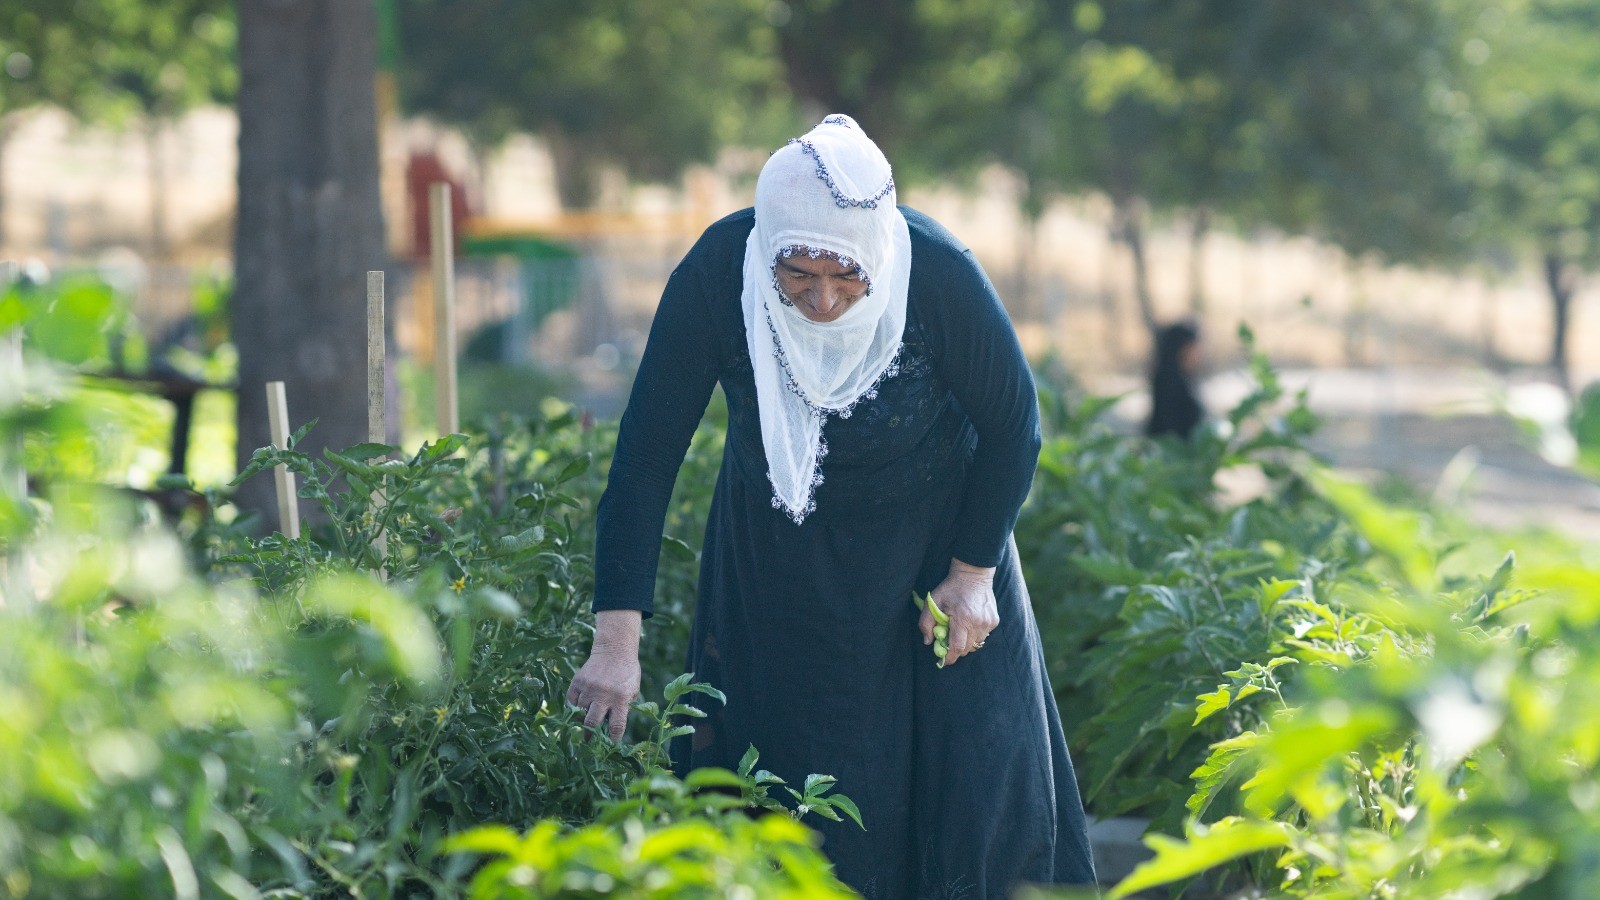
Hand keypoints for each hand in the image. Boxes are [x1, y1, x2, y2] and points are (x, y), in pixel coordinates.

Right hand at [566, 610, 641, 740]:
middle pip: (592, 723)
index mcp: (621, 699)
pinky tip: (579, 708)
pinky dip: (574, 707)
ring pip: (579, 713)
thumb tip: (610, 730)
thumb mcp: (632, 691)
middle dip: (591, 734)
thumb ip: (623, 709)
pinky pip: (571, 701)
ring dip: (582, 719)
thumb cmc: (626, 674)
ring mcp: (589, 688)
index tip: (609, 745)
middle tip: (590, 740)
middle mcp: (603, 695)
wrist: (614, 651)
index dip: (612, 739)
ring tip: (585, 720)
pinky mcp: (578, 681)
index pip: (616, 726)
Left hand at [920, 559, 998, 666]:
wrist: (973, 574)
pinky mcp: (994, 621)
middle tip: (947, 643)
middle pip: (966, 649)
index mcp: (962, 618)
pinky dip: (974, 635)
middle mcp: (978, 623)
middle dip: (956, 650)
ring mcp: (988, 622)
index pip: (957, 647)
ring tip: (959, 631)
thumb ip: (926, 623)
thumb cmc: (951, 588)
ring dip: (966, 643)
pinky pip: (983, 636)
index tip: (943, 660)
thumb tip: (928, 642)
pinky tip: (969, 623)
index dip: (949, 657)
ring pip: (976, 644)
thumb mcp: (933, 601)